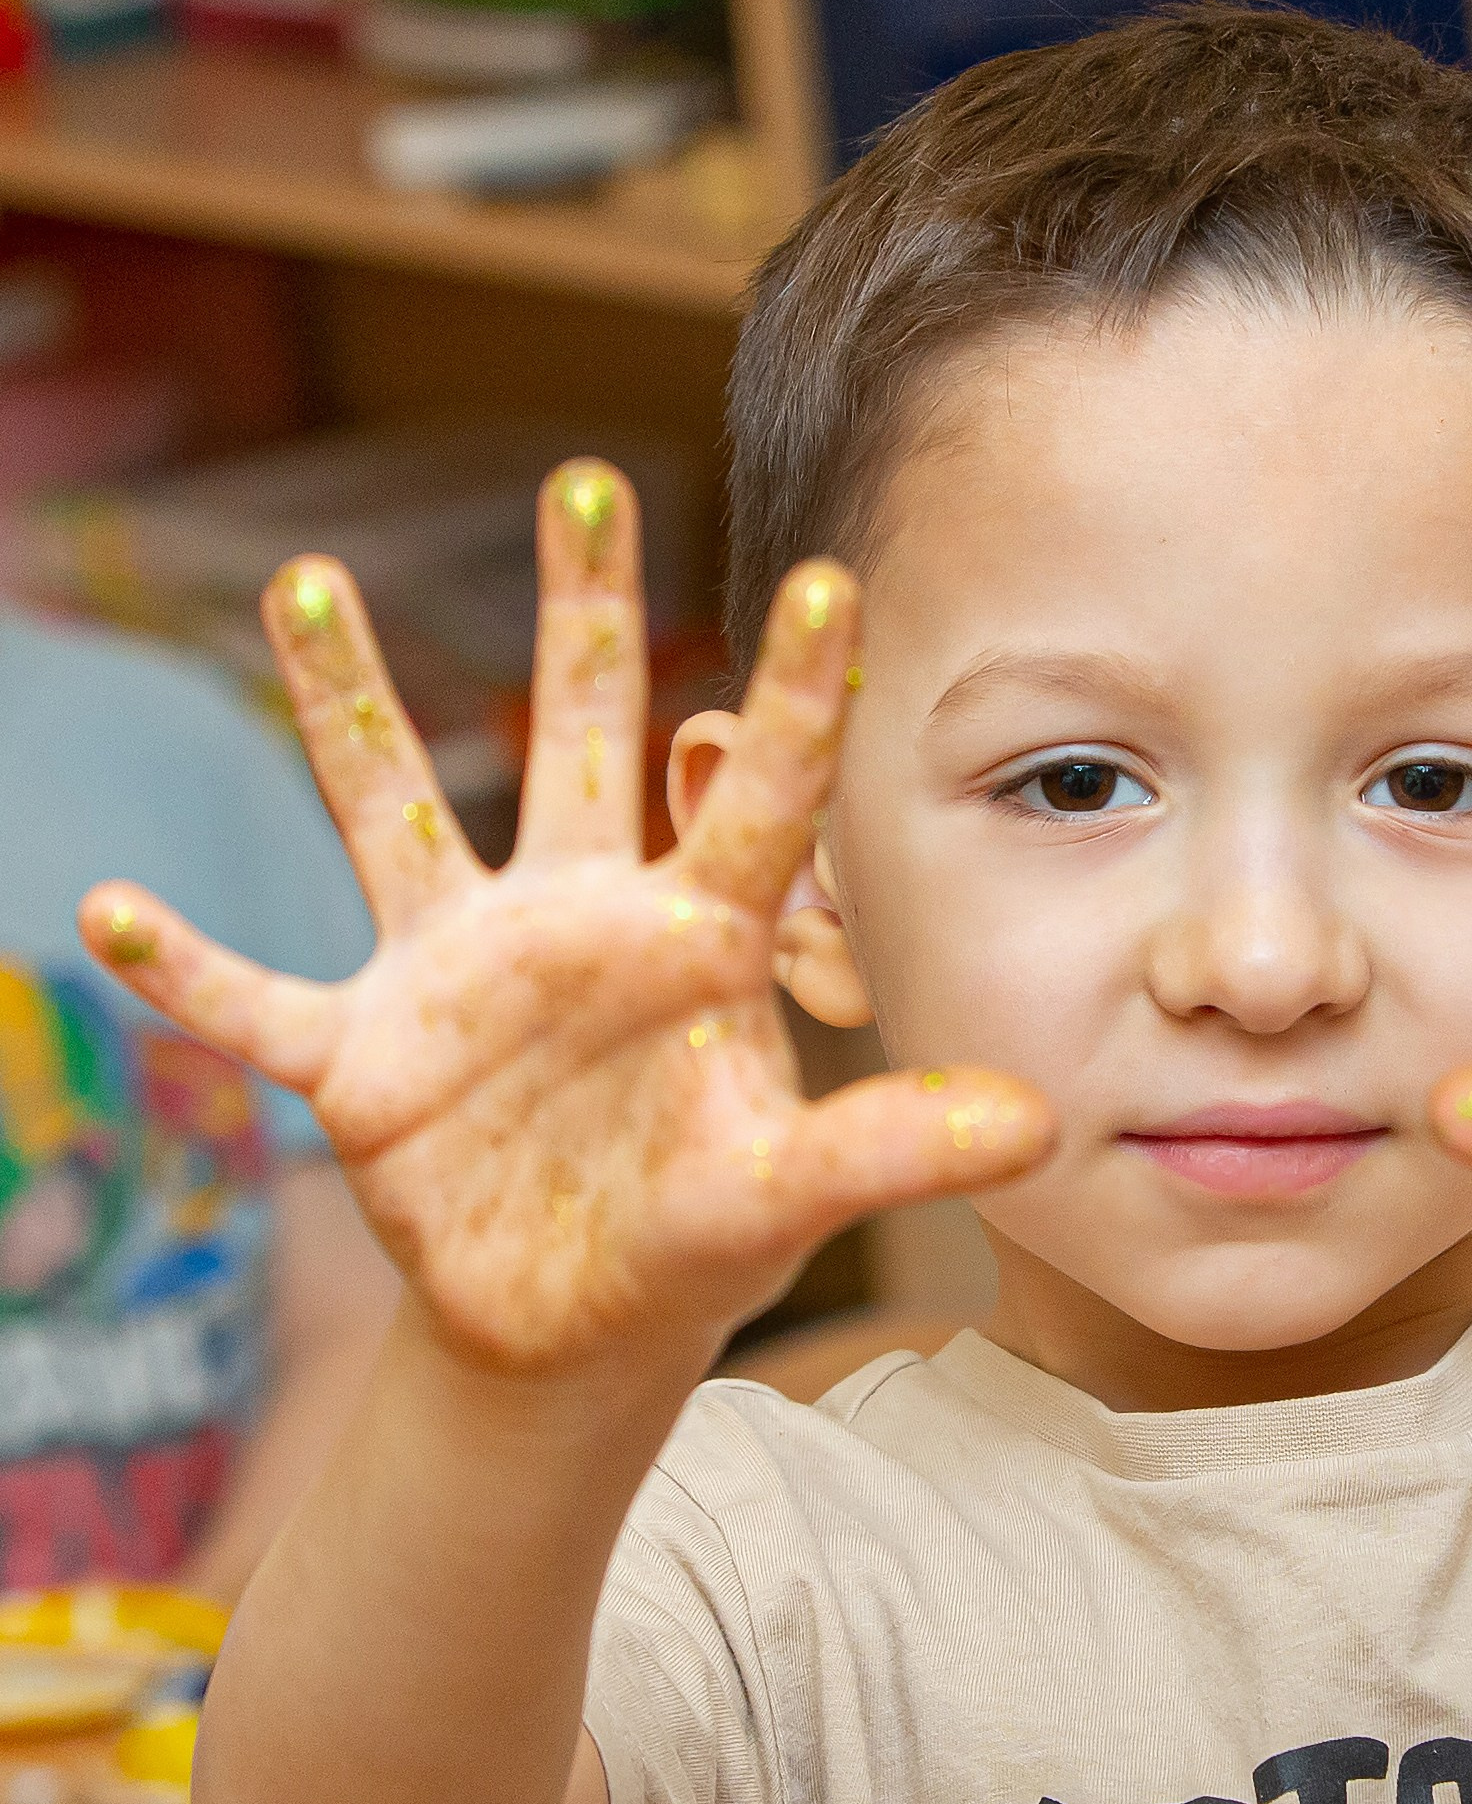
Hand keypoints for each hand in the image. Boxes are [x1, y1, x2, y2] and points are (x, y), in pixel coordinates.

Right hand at [79, 465, 1050, 1374]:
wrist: (576, 1329)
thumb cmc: (695, 1237)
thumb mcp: (791, 1192)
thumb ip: (891, 1148)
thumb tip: (1037, 1124)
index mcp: (689, 937)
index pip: (753, 793)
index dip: (794, 694)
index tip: (836, 575)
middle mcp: (572, 919)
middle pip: (576, 733)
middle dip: (578, 609)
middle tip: (588, 475)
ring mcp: (456, 974)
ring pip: (392, 808)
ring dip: (347, 705)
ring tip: (307, 580)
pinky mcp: (361, 1054)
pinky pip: (253, 1000)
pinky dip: (183, 970)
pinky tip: (103, 911)